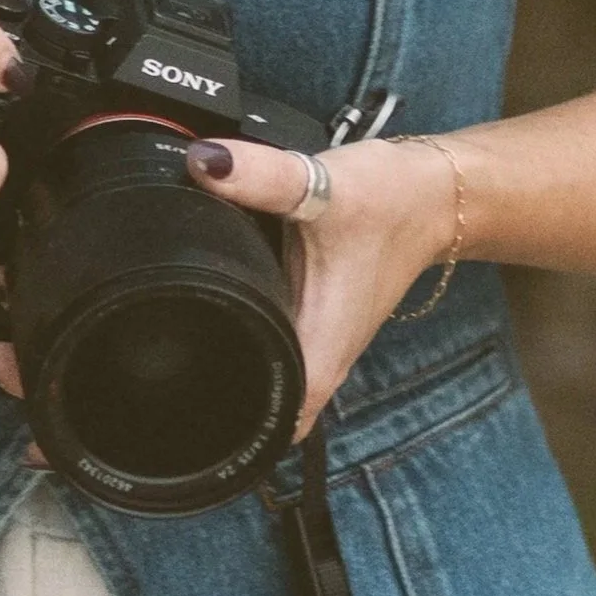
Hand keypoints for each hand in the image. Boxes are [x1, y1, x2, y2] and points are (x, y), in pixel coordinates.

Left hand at [0, 125, 461, 441]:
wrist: (429, 198)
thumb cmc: (389, 209)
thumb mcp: (327, 188)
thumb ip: (264, 177)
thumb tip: (201, 162)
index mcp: (295, 369)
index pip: (209, 441)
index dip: (128, 453)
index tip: (55, 441)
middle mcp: (278, 377)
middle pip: (177, 422)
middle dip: (87, 403)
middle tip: (5, 372)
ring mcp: (266, 355)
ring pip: (176, 389)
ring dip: (99, 369)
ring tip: (17, 350)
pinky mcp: (255, 323)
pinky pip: (186, 347)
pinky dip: (131, 337)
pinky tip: (80, 320)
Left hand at [183, 133, 462, 435]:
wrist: (435, 193)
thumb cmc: (389, 203)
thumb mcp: (321, 187)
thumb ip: (260, 176)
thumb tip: (204, 163)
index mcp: (321, 351)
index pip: (272, 426)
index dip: (227, 432)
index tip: (180, 408)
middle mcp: (322, 357)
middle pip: (260, 406)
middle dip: (212, 395)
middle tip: (159, 359)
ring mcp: (321, 337)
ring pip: (268, 370)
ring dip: (230, 356)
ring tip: (173, 331)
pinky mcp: (317, 312)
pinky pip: (275, 334)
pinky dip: (247, 321)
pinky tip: (215, 294)